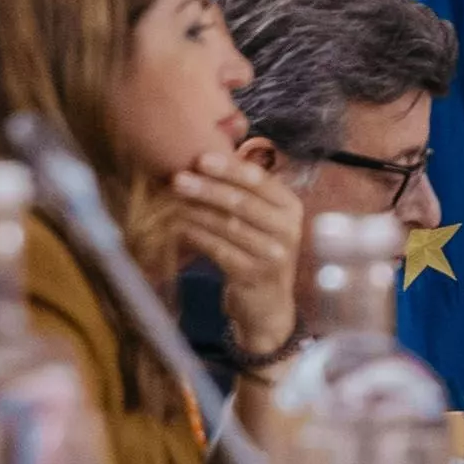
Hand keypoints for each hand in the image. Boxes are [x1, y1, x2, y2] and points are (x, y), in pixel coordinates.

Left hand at [158, 149, 302, 363]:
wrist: (267, 305)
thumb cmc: (258, 253)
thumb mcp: (262, 222)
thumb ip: (244, 195)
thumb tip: (205, 163)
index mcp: (291, 207)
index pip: (261, 181)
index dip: (230, 169)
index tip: (200, 158)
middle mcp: (289, 228)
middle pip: (244, 202)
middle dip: (208, 188)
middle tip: (178, 178)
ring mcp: (274, 253)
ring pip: (229, 225)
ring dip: (197, 211)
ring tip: (172, 201)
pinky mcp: (255, 274)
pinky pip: (220, 249)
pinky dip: (197, 237)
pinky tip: (178, 228)